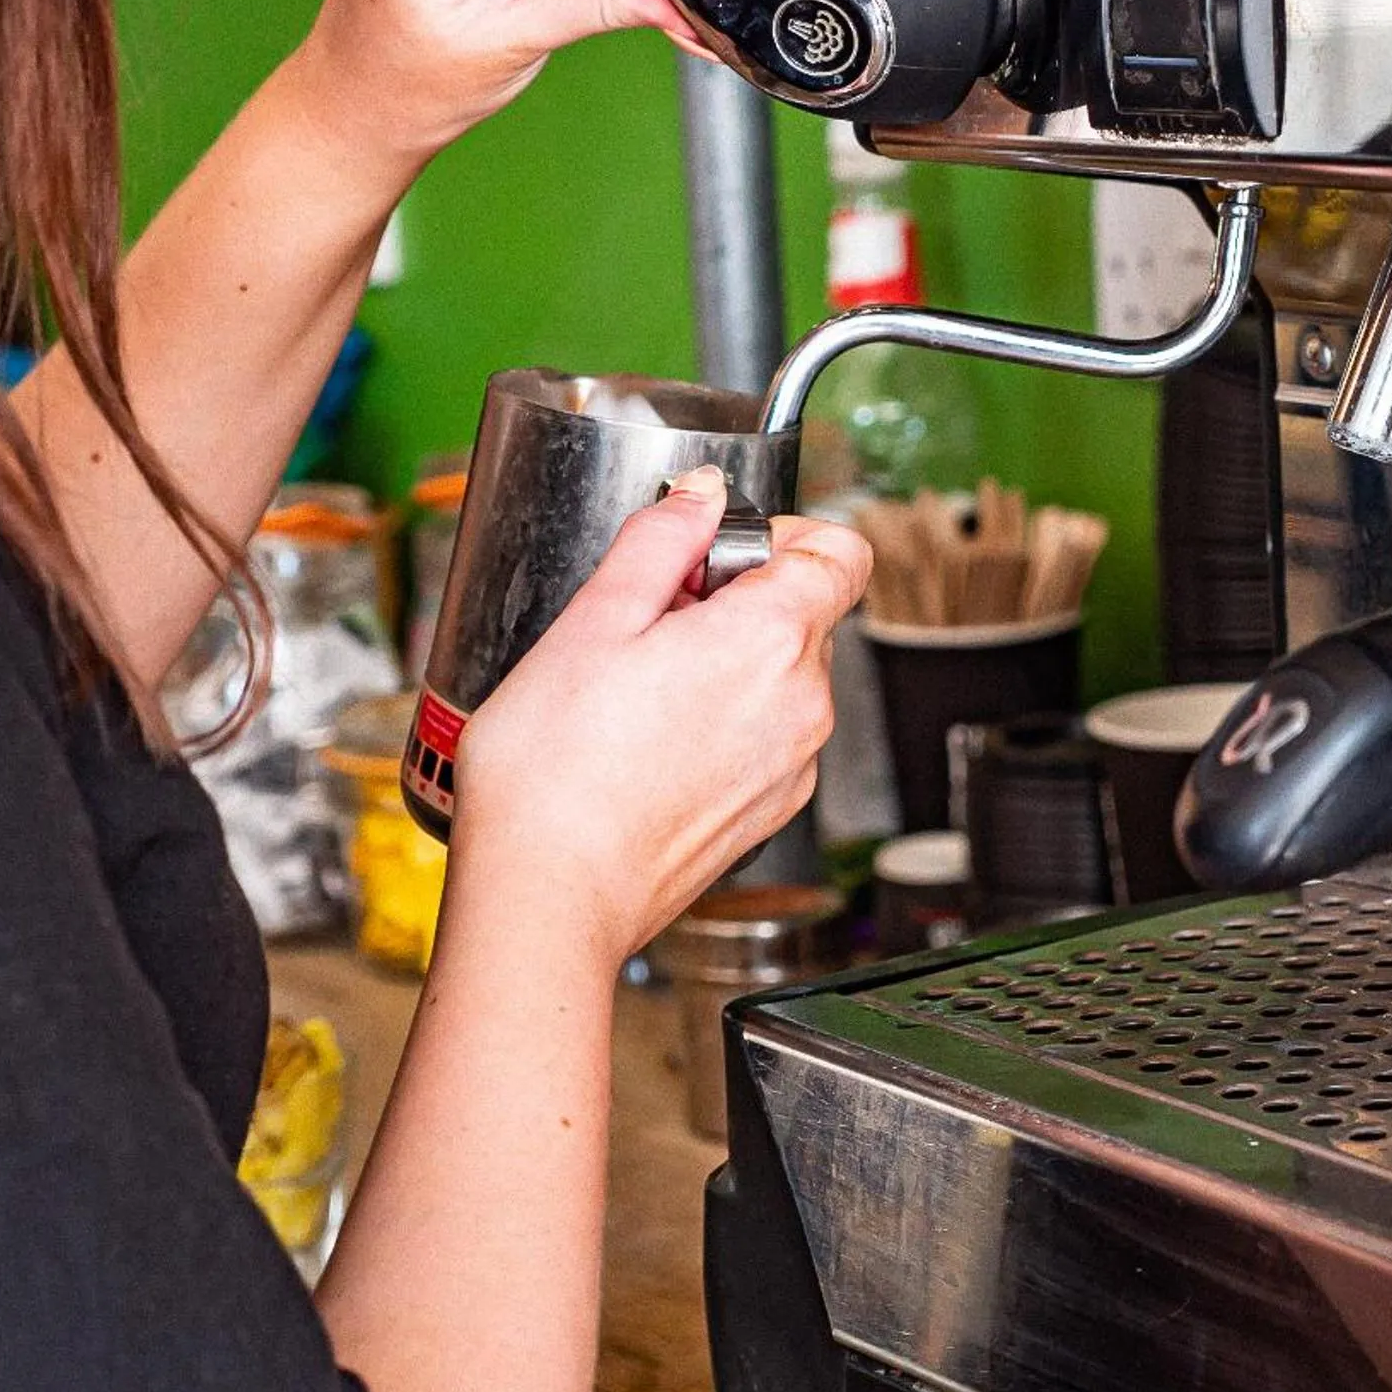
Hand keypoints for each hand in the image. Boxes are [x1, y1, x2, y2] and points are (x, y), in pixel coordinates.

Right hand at [449, 468, 871, 974]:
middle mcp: (803, 705)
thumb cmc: (555, 772)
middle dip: (734, 599)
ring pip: (781, 676)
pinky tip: (647, 741)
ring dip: (725, 662)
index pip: (842, 550)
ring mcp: (793, 766)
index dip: (782, 533)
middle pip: (804, 612)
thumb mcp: (592, 620)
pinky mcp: (769, 812)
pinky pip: (766, 735)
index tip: (717, 549)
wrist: (550, 897)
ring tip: (636, 689)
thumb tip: (703, 495)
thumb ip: (661, 540)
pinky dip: (723, 721)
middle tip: (647, 622)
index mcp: (771, 641)